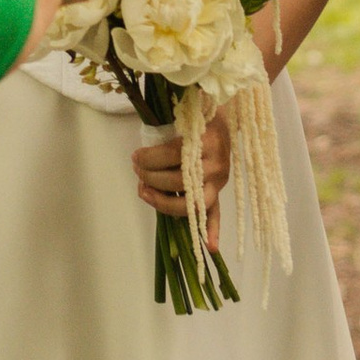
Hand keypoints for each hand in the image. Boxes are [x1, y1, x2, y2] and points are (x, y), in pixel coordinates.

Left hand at [133, 113, 229, 245]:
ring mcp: (219, 180)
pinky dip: (212, 230)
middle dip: (151, 177)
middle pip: (178, 181)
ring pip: (190, 203)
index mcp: (208, 140)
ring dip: (162, 202)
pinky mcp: (219, 191)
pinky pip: (216, 213)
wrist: (223, 115)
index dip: (150, 158)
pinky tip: (209, 245)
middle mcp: (216, 163)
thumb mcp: (182, 114)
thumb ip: (166, 131)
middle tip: (137, 170)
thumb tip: (140, 155)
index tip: (136, 156)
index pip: (173, 155)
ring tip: (143, 191)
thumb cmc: (197, 114)